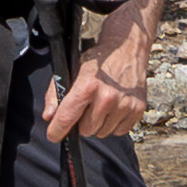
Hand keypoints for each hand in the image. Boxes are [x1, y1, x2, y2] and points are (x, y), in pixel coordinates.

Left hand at [43, 7, 149, 140]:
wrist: (126, 50)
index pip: (67, 117)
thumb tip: (49, 116)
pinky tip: (113, 108)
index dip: (57, 130)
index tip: (53, 136)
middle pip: (86, 130)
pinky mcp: (137, 109)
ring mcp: (124, 104)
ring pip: (102, 133)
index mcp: (87, 86)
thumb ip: (56, 93)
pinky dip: (114, 124)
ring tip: (101, 105)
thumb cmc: (97, 61)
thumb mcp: (72, 70)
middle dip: (82, 122)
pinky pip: (119, 131)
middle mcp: (107, 97)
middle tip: (86, 107)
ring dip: (98, 124)